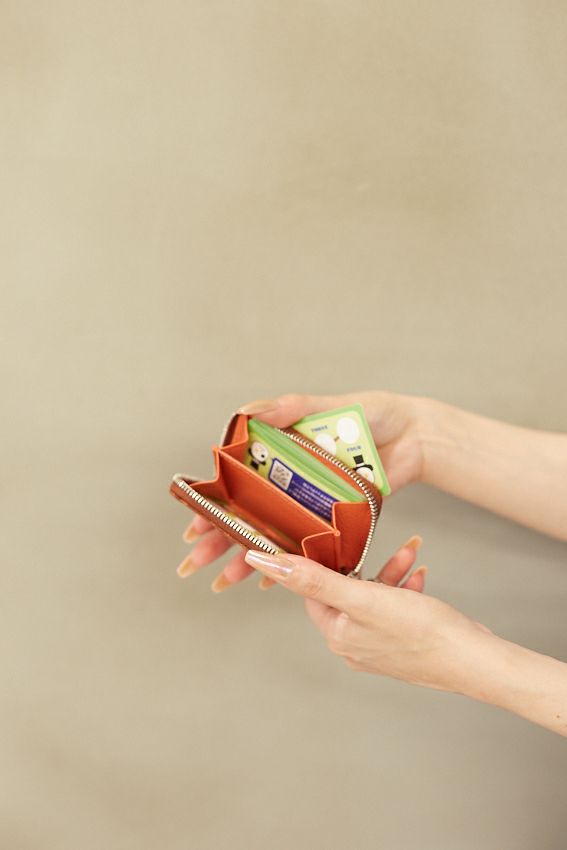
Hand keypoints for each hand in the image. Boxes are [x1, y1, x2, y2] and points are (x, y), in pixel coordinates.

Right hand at [177, 390, 434, 589]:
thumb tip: (250, 411)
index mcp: (281, 451)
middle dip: (219, 539)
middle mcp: (291, 478)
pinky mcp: (335, 517)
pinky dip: (288, 562)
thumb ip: (292, 407)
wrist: (416, 436)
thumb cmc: (373, 414)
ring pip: (271, 534)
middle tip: (195, 563)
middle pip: (247, 513)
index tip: (194, 524)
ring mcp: (311, 500)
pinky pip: (306, 545)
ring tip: (224, 582)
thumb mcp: (331, 406)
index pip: (236, 480)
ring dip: (246, 558)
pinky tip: (267, 581)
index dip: (213, 502)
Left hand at [242, 547, 494, 694]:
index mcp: (339, 635)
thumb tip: (267, 564)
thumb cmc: (421, 631)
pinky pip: (396, 609)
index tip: (336, 541)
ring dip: (390, 573)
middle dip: (366, 566)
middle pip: (347, 593)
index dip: (325, 564)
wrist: (474, 659)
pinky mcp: (404, 645)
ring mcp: (380, 647)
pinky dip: (405, 588)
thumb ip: (315, 580)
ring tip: (409, 554)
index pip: (314, 593)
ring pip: (375, 598)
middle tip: (382, 545)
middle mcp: (355, 645)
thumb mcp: (364, 597)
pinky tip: (420, 575)